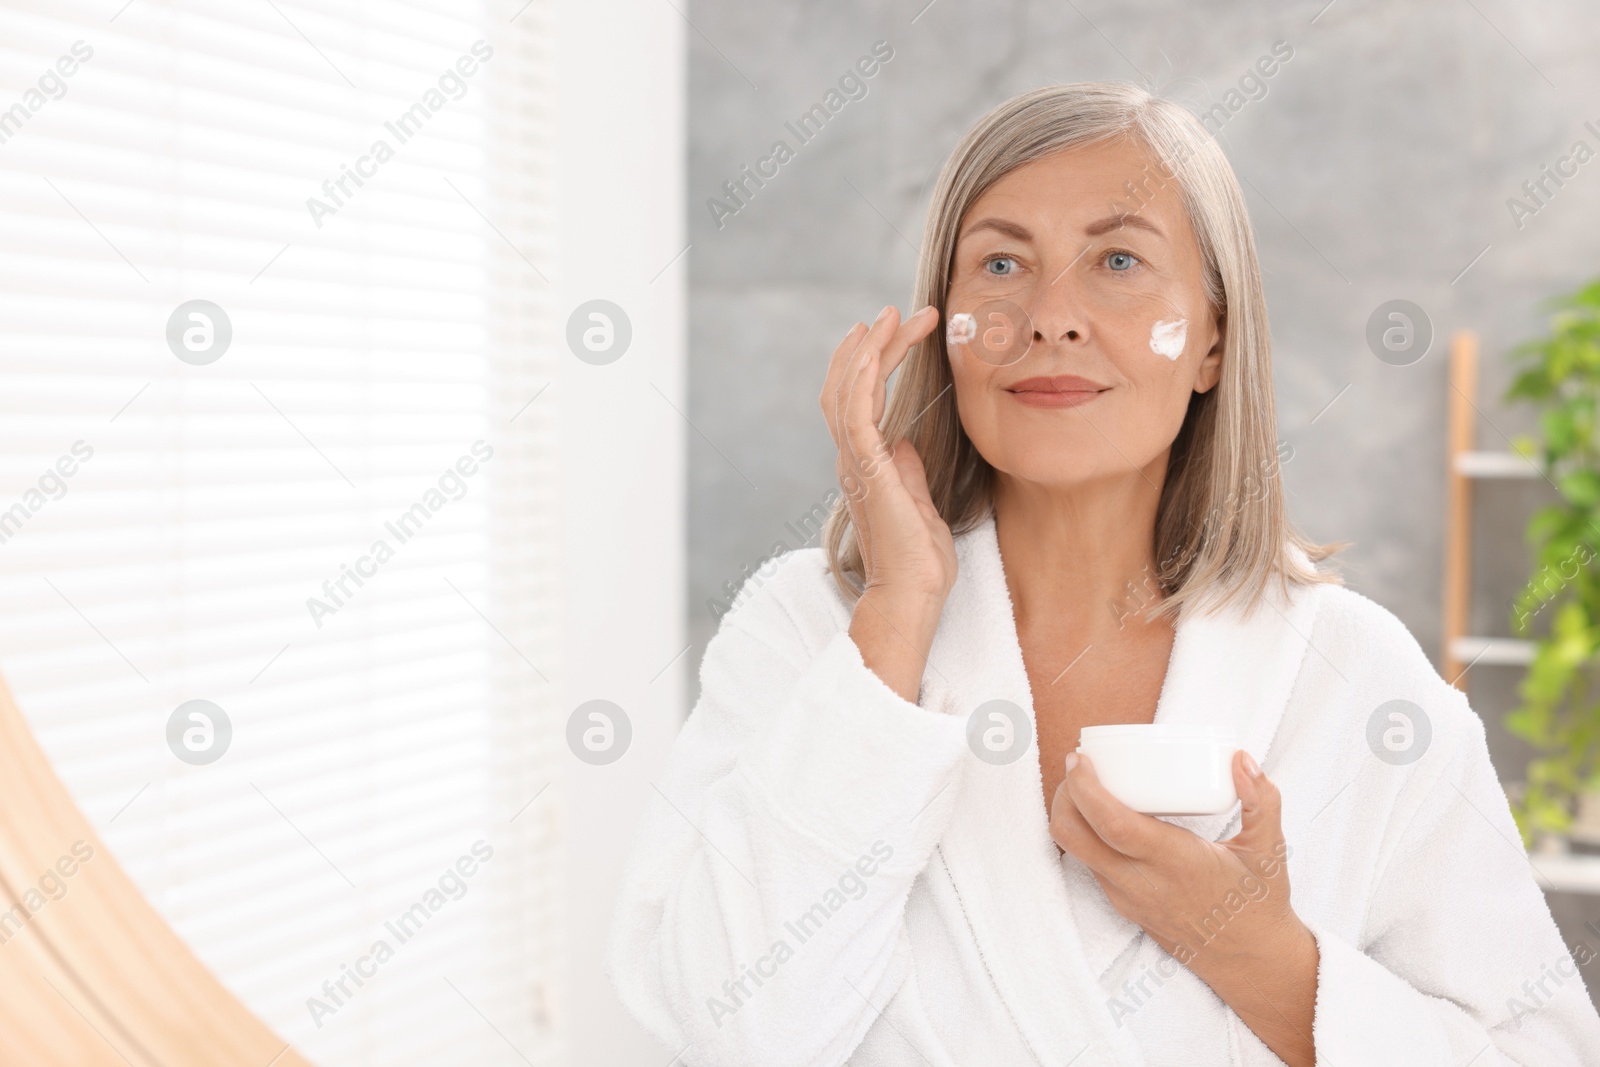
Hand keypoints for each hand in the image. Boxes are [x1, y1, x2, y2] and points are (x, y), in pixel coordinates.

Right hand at [820, 305, 956, 700]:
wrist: (913, 600)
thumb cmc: (921, 566)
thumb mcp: (921, 506)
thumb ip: (908, 473)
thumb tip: (905, 444)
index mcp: (864, 467)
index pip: (858, 401)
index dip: (874, 362)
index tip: (899, 331)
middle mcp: (852, 460)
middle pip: (847, 386)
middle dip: (872, 344)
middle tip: (900, 312)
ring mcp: (855, 463)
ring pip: (847, 389)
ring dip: (870, 347)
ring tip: (894, 315)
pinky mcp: (866, 469)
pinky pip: (855, 409)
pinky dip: (865, 370)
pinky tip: (880, 343)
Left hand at [1049, 749, 1317, 1065]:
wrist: (1248, 960)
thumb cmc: (1257, 902)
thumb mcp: (1270, 851)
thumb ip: (1262, 801)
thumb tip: (1241, 759)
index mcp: (1174, 863)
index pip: (1111, 824)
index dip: (1085, 789)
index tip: (1080, 759)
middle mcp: (1139, 882)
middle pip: (1072, 835)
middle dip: (1064, 794)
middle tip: (1080, 765)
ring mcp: (1125, 896)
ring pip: (1073, 850)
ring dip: (1070, 813)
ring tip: (1088, 782)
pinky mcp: (1121, 903)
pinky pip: (1087, 863)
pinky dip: (1084, 833)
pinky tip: (1102, 813)